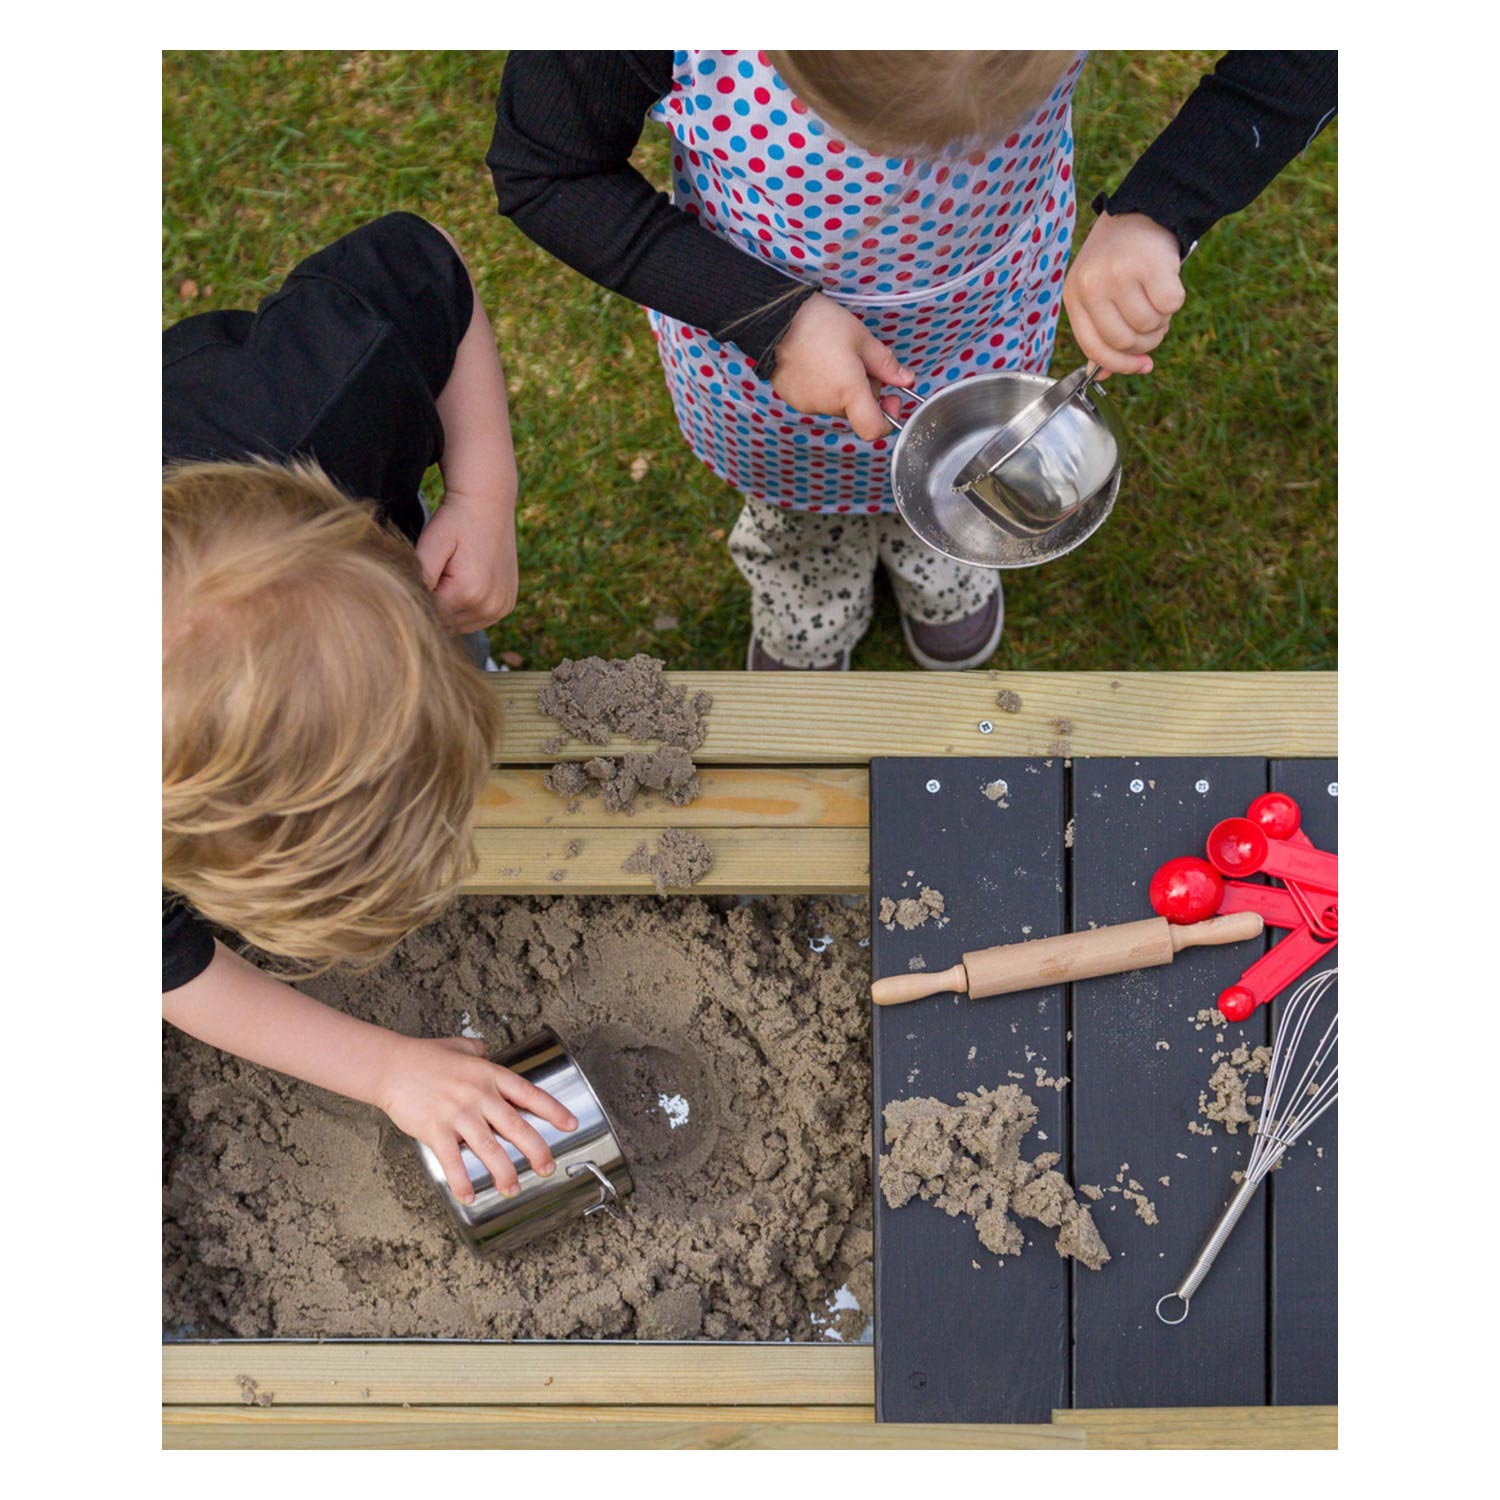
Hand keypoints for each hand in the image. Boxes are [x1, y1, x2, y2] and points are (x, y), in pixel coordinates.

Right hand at [373, 1035, 576, 1202]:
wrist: (391, 1066)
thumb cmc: (425, 1057)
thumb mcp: (460, 1047)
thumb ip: (478, 1051)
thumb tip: (487, 1049)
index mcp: (490, 1075)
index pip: (530, 1094)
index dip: (553, 1111)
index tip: (570, 1125)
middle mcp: (480, 1095)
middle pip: (517, 1127)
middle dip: (537, 1152)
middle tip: (548, 1168)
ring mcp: (459, 1114)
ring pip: (491, 1150)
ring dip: (505, 1174)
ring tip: (513, 1189)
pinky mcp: (436, 1131)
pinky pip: (454, 1163)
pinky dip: (462, 1182)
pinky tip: (469, 1196)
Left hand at [415, 489, 517, 632]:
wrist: (488, 504)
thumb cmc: (455, 520)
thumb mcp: (432, 543)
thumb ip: (420, 576)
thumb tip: (408, 603)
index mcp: (468, 593)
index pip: (428, 615)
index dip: (417, 599)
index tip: (417, 575)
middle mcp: (490, 606)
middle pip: (445, 624)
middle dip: (435, 605)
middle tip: (435, 572)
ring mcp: (501, 608)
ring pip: (460, 625)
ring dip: (450, 609)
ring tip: (450, 576)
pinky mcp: (506, 606)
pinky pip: (477, 619)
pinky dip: (466, 608)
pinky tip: (463, 583)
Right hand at [771, 293, 912, 440]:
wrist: (774, 319)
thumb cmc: (819, 324)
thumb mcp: (861, 338)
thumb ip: (886, 365)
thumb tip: (906, 380)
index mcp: (848, 391)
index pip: (874, 429)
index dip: (888, 420)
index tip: (892, 400)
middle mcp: (827, 405)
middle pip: (856, 412)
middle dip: (865, 392)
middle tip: (861, 361)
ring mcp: (807, 405)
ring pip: (837, 405)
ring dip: (843, 389)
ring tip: (834, 357)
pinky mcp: (793, 399)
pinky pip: (818, 400)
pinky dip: (824, 387)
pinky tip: (818, 363)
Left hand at [1063, 211, 1186, 375]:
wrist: (1143, 212)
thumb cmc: (1119, 261)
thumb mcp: (1097, 293)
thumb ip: (1099, 332)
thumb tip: (1104, 374)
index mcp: (1074, 295)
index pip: (1093, 347)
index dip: (1119, 365)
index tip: (1142, 367)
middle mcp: (1091, 285)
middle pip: (1123, 340)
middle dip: (1146, 342)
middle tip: (1154, 325)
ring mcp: (1118, 274)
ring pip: (1148, 325)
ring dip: (1161, 320)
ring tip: (1157, 300)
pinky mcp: (1149, 264)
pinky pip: (1170, 305)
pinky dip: (1175, 301)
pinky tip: (1168, 284)